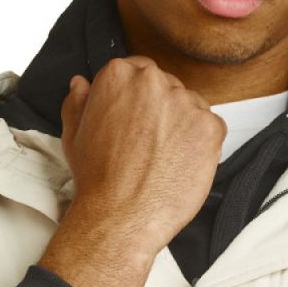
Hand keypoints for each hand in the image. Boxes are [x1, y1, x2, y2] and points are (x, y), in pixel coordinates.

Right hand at [60, 55, 227, 255]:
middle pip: (169, 88)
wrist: (122, 215)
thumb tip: (82, 83)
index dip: (141, 100)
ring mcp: (185, 104)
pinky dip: (204, 144)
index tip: (141, 119)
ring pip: (192, 106)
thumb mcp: (74, 133)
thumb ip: (78, 101)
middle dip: (164, 112)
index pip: (140, 72)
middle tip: (153, 145)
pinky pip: (213, 127)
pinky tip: (184, 163)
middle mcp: (154, 82)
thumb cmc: (98, 180)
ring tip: (167, 157)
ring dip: (185, 126)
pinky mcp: (209, 128)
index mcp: (119, 74)